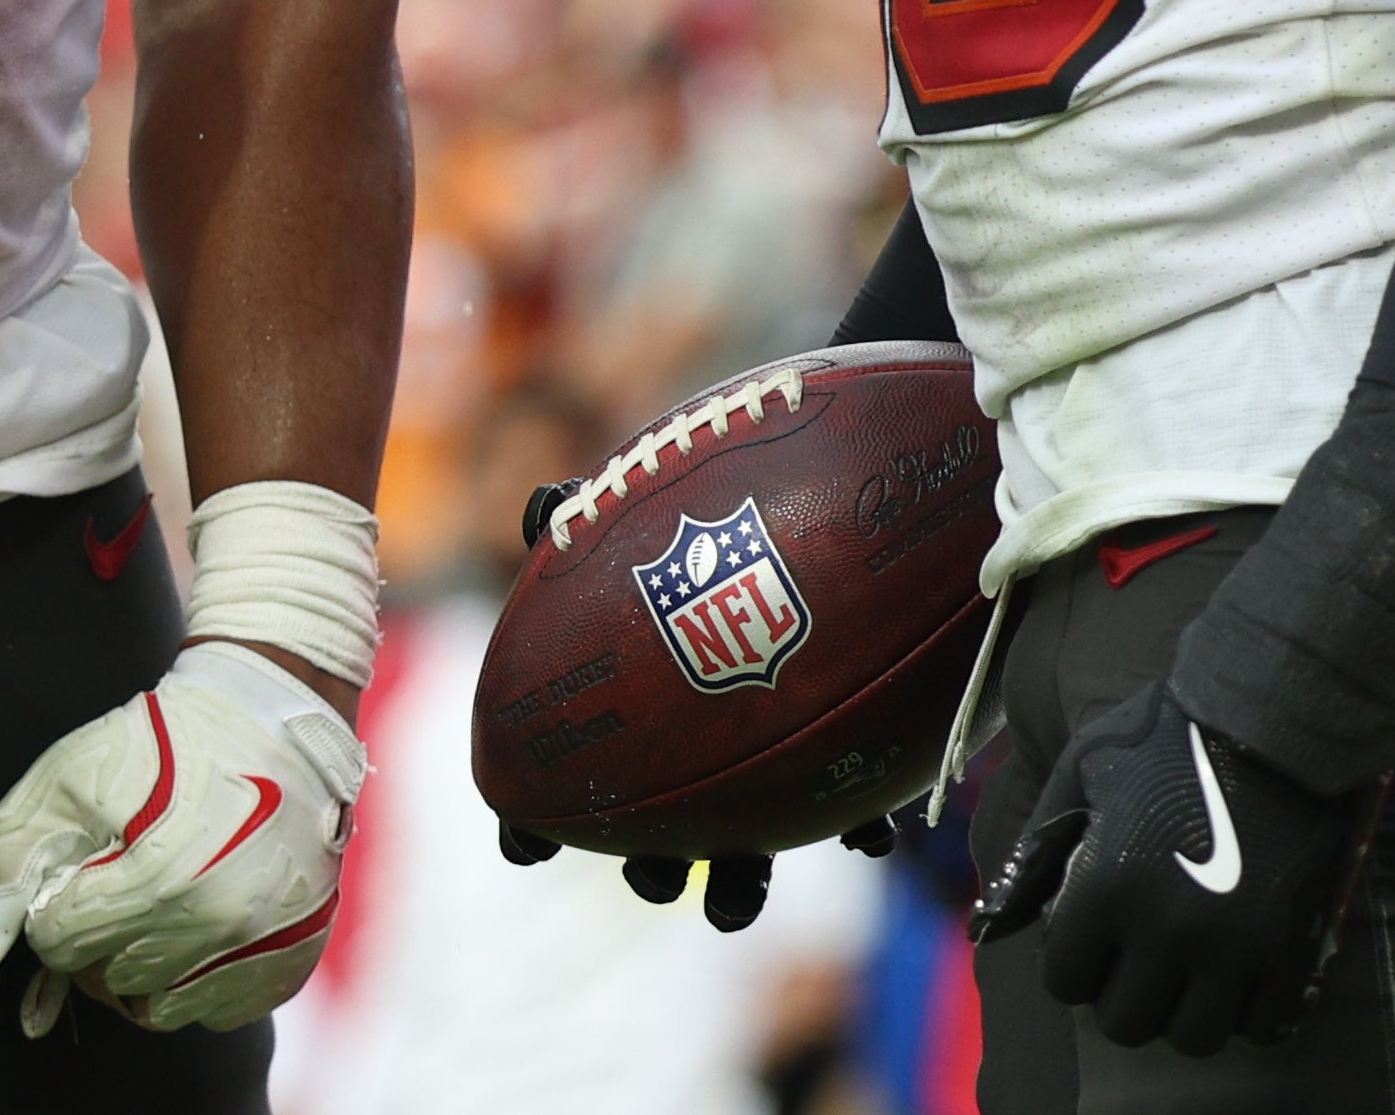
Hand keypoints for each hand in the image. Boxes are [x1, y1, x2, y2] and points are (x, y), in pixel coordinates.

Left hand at [0, 642, 365, 1033]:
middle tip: (121, 880)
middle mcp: (217, 924)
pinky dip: (200, 980)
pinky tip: (201, 926)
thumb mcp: (65, 782)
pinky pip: (218, 1011)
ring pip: (160, 1008)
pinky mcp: (292, 958)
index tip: (84, 866)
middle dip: (97, 937)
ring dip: (145, 965)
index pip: (57, 943)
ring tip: (158, 905)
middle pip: (106, 981)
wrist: (270, 718)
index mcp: (156, 879)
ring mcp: (263, 946)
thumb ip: (8, 867)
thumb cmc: (158, 746)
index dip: (56, 903)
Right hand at [483, 479, 890, 930]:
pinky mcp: (853, 742)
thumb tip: (542, 508)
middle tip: (656, 878)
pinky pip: (856, 798)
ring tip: (732, 906)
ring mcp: (778, 750)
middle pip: (665, 833)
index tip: (526, 846)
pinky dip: (860, 823)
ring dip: (741, 883)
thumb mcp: (640, 499)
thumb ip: (585, 513)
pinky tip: (868, 834)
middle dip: (656, 869)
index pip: (577, 775)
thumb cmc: (714, 493)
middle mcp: (704, 737)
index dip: (538, 821)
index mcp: (641, 704)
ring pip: (753, 840)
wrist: (824, 487)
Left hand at [968, 681, 1377, 1051]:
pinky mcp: (1290, 948)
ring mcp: (1233, 946)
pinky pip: (1262, 1024)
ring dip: (1184, 1011)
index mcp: (1104, 888)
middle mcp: (1165, 930)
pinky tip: (1238, 972)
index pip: (1066, 982)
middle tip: (1139, 958)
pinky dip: (1246, 1010)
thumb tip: (992, 921)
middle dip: (1125, 994)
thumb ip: (1035, 848)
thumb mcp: (1082, 772)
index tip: (1094, 937)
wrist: (1274, 714)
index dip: (1074, 962)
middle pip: (1127, 1023)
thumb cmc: (1166, 736)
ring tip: (1189, 971)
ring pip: (1194, 1036)